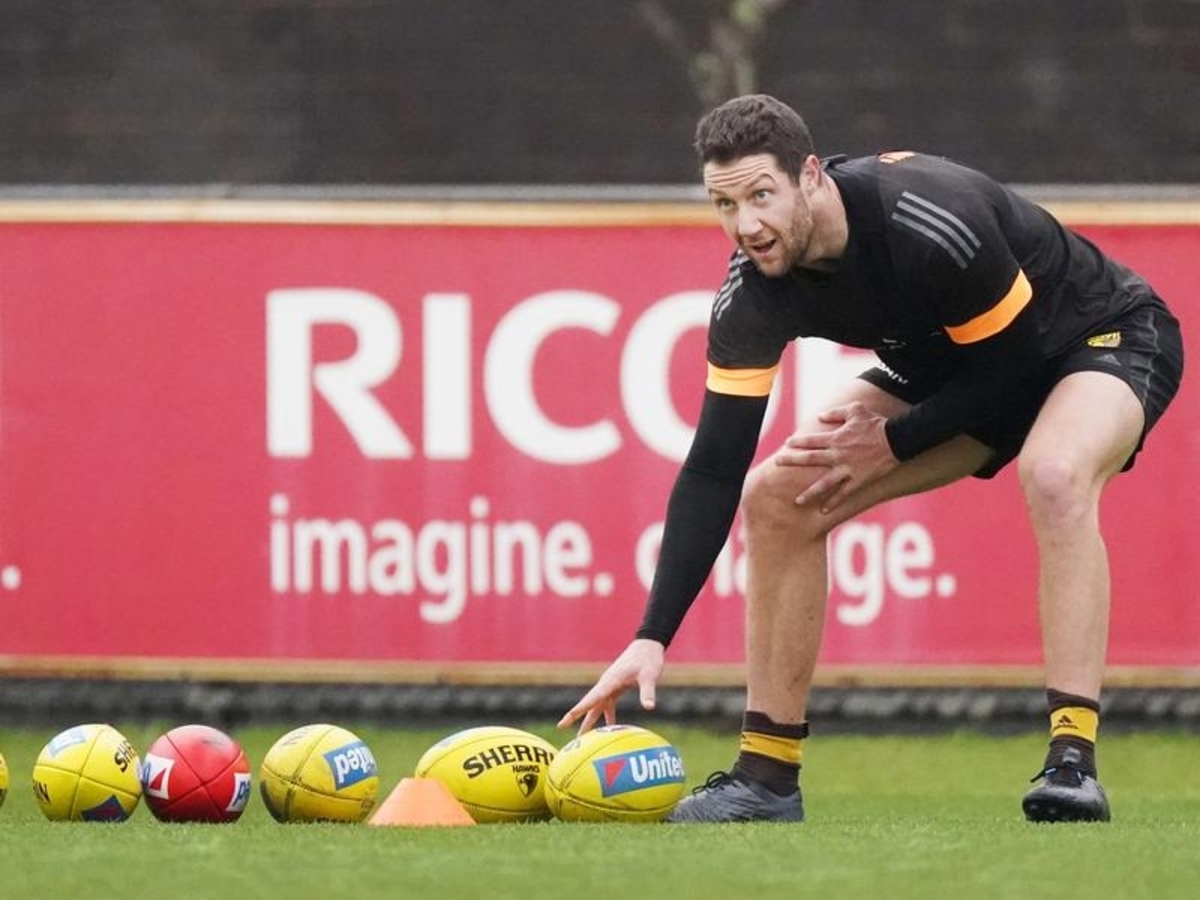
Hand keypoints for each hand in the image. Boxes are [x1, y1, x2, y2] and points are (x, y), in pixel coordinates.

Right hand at [556, 638, 664, 733]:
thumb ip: (648, 692)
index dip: (579, 709)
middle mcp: (606, 684)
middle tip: (561, 727)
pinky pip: (607, 704)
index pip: (592, 698)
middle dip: (575, 715)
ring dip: (589, 720)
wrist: (647, 645)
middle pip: (588, 703)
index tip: (567, 719)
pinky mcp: (616, 687)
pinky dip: (607, 716)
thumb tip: (650, 708)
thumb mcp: (649, 675)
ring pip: (596, 705)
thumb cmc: (648, 659)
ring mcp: (610, 685)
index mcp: (610, 681)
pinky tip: (610, 728)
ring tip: (582, 737)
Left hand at [775, 402, 897, 512]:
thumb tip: (819, 416)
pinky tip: (824, 511)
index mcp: (836, 438)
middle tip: (777, 464)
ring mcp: (848, 469)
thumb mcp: (855, 410)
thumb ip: (835, 413)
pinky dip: (834, 502)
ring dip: (810, 493)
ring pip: (824, 483)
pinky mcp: (858, 480)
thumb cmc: (875, 423)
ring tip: (797, 501)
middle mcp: (838, 454)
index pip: (811, 441)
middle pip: (810, 459)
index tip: (786, 445)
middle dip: (792, 461)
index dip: (797, 442)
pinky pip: (843, 493)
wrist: (897, 439)